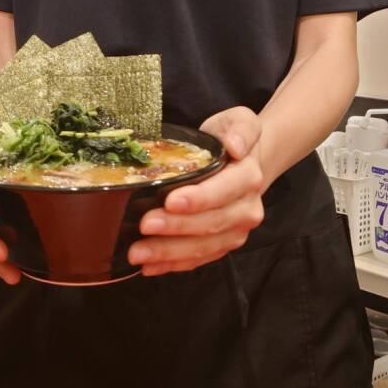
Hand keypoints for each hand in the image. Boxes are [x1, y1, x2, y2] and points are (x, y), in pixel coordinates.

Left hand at [128, 107, 263, 276]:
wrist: (247, 162)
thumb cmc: (231, 139)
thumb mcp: (239, 121)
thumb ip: (240, 129)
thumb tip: (235, 146)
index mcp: (248, 177)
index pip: (223, 191)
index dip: (198, 199)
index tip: (169, 201)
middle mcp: (246, 209)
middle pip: (210, 223)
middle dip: (176, 228)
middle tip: (144, 225)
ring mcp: (236, 231)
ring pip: (203, 247)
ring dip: (170, 253)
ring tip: (138, 253)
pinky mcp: (223, 244)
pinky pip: (199, 259)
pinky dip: (174, 264)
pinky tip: (150, 266)